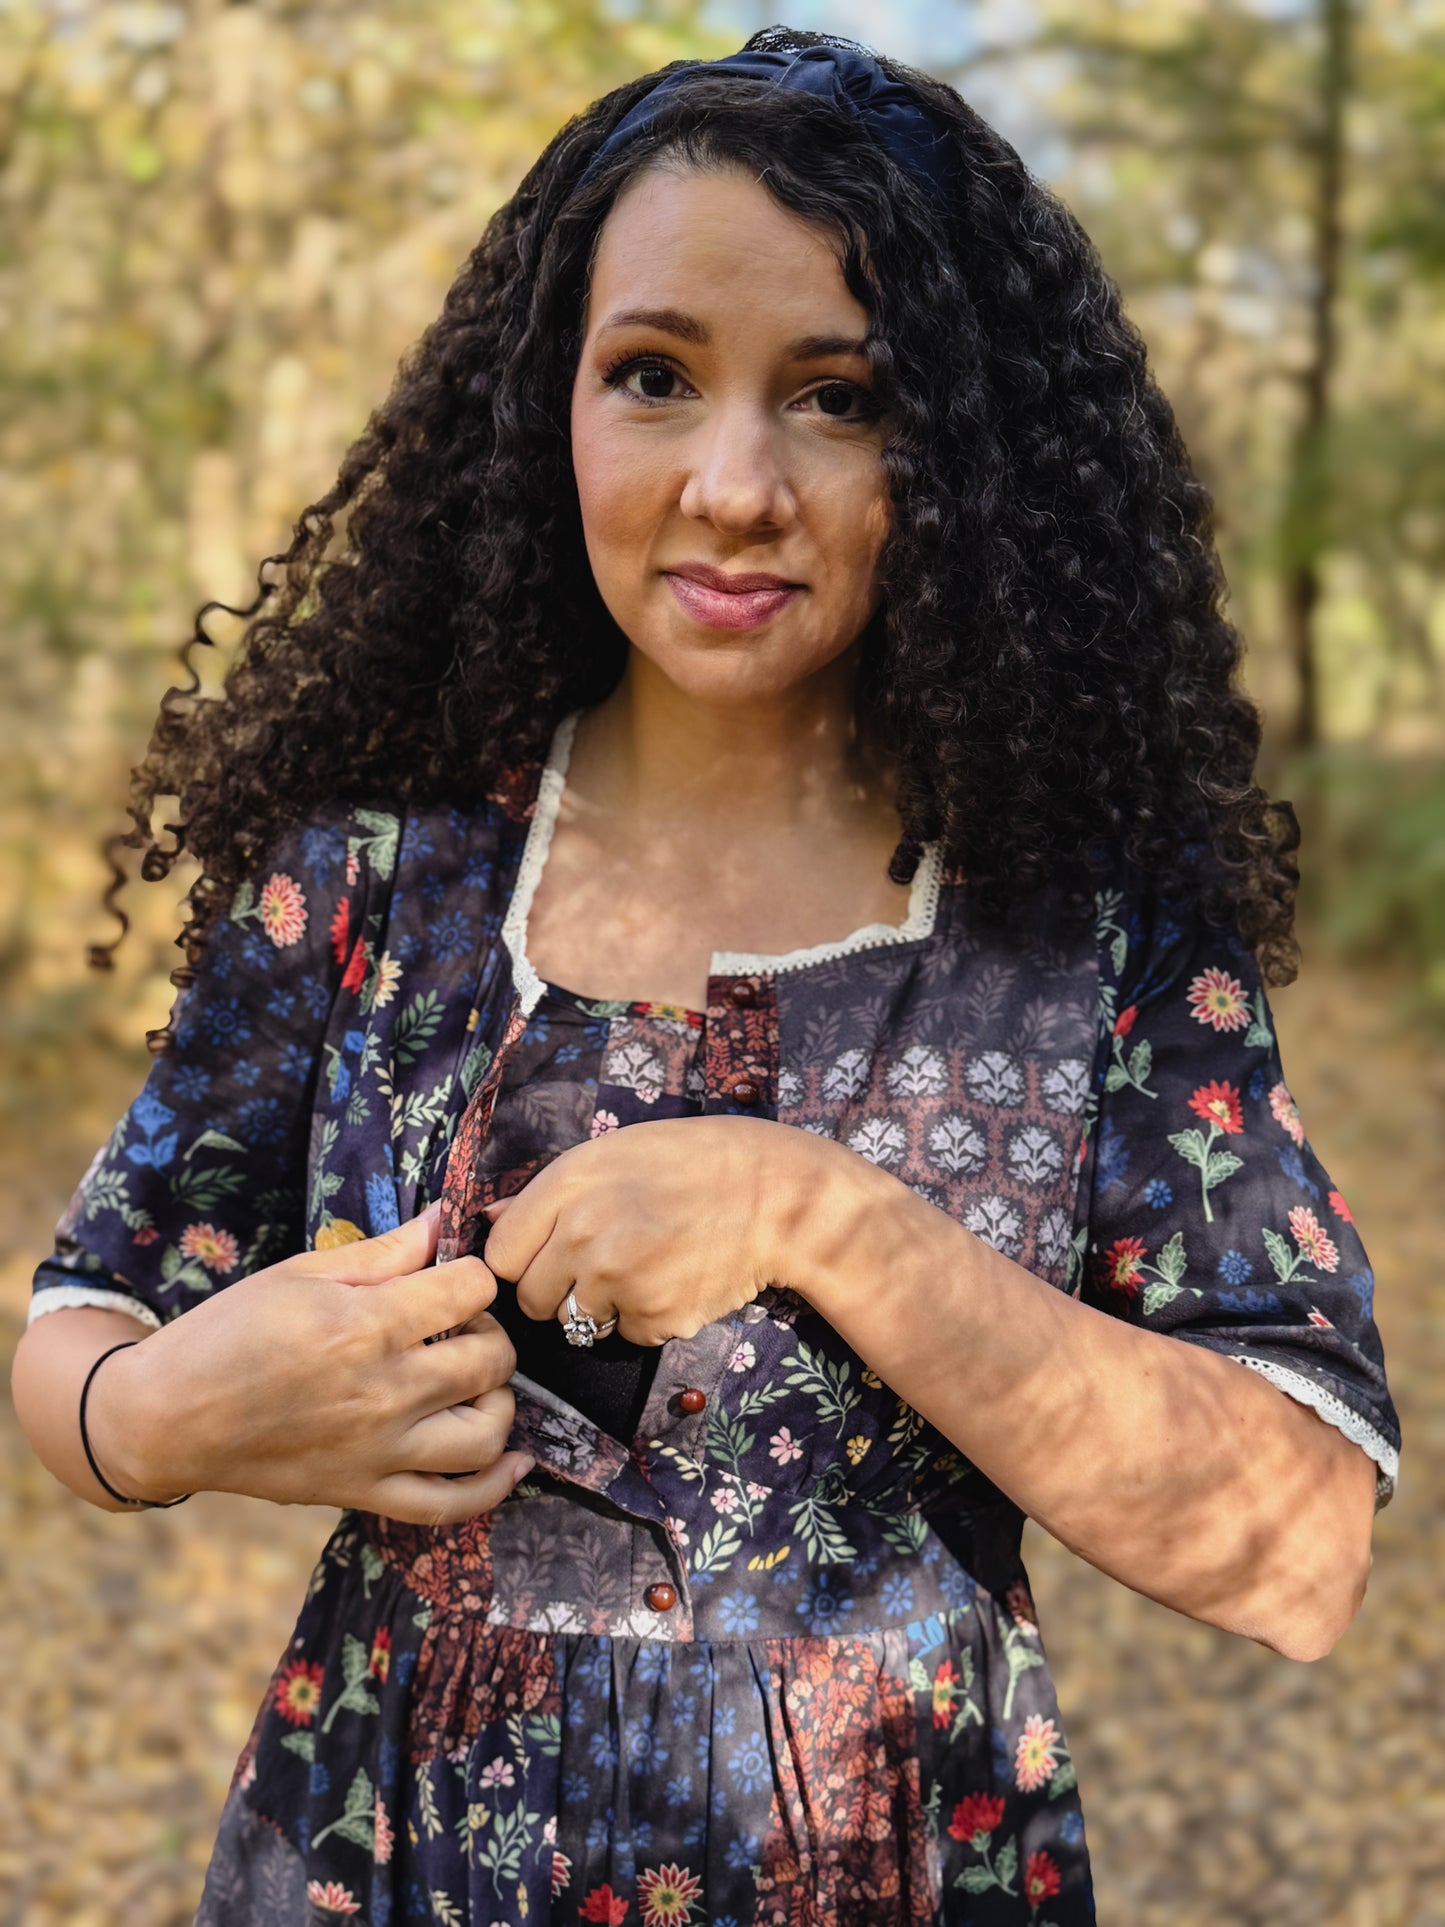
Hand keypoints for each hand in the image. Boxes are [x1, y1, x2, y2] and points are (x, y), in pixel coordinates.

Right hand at [89, 1204, 533, 1526]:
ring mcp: (379, 1451)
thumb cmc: (228, 1333)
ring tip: (474, 1380)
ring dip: (499, 1400)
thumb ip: (381, 1253)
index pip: (470, 1290)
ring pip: (486, 1433)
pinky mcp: (364, 1492)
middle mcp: (384, 1392)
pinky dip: (494, 1487)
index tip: (454, 1277)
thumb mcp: (301, 1273)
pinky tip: (513, 1462)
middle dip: (490, 1330)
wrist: (168, 1417)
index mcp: (367, 1326)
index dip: (474, 1274)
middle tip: (460, 1325)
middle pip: (490, 1359)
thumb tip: (442, 1221)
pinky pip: (449, 1504)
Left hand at [480, 1114, 823, 1346]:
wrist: (774, 1195)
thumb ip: (547, 1192)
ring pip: (576, 1323)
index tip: (547, 1256)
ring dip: (603, 1307)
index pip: (500, 1254)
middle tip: (602, 1266)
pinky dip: (646, 1320)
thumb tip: (486, 1221)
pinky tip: (674, 1281)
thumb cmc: (691, 1163)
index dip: (523, 1260)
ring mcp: (617, 1280)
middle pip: (530, 1299)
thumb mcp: (612, 1153)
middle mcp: (582, 1233)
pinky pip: (626, 1336)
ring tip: (645, 1267)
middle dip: (557, 1291)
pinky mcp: (654, 1317)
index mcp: (567, 1183)